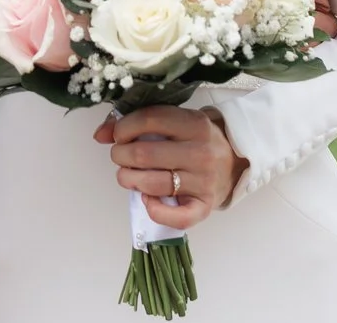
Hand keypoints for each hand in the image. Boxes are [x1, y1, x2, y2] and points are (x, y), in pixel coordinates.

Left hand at [91, 105, 247, 230]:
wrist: (236, 161)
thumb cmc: (197, 139)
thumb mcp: (176, 121)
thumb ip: (138, 121)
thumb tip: (100, 134)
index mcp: (194, 123)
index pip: (149, 119)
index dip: (123, 127)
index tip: (117, 135)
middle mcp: (201, 152)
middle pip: (145, 154)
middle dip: (120, 155)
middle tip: (120, 156)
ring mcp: (204, 181)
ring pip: (153, 184)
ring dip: (129, 180)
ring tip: (127, 175)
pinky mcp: (205, 206)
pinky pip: (177, 217)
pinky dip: (155, 210)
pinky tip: (147, 200)